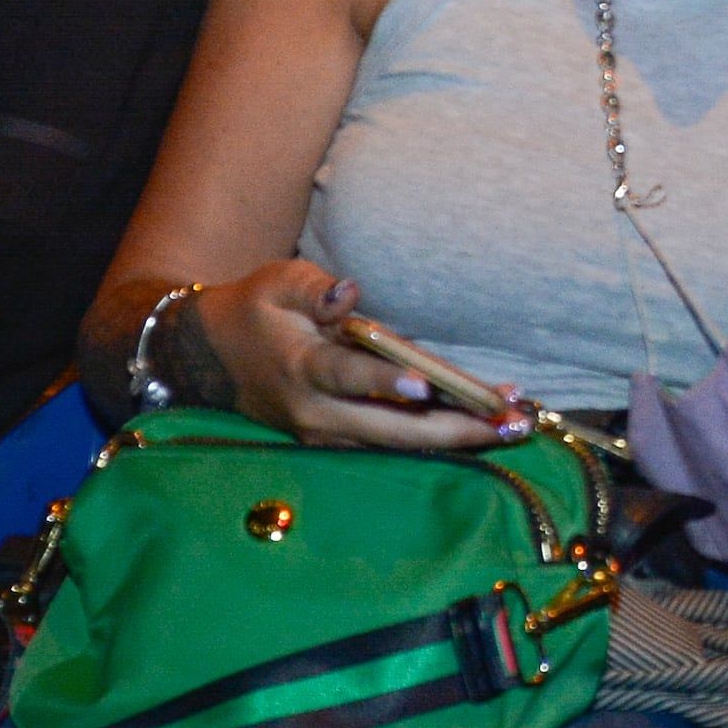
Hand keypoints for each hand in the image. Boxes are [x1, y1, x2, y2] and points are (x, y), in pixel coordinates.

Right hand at [200, 258, 532, 451]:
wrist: (210, 359)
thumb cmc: (256, 310)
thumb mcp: (277, 283)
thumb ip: (315, 289)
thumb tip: (350, 296)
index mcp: (302, 368)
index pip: (347, 376)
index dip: (383, 380)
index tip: (422, 383)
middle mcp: (318, 413)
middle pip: (393, 430)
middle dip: (456, 428)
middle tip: (512, 421)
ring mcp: (330, 435)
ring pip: (401, 445)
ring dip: (460, 437)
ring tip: (516, 426)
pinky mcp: (341, 441)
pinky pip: (396, 444)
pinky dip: (440, 437)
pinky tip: (487, 427)